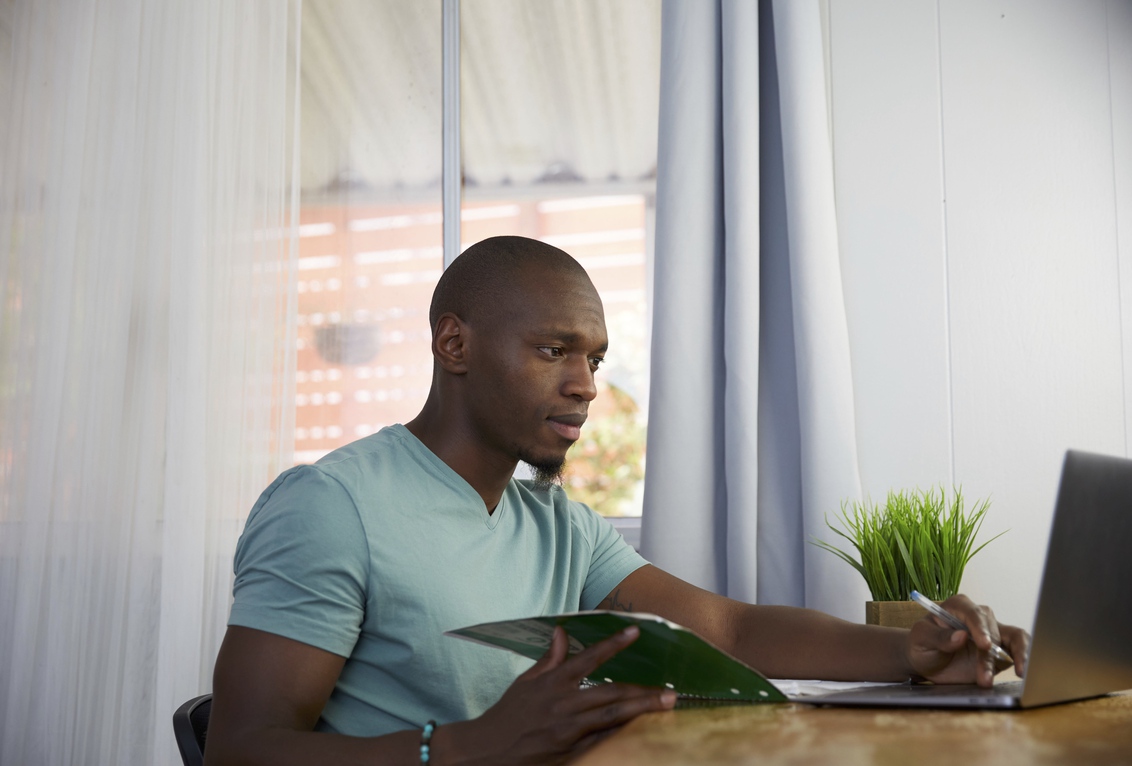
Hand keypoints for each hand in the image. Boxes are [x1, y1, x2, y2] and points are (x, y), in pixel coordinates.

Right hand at [440, 625, 676, 764]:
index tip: (635, 631)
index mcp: (552, 683)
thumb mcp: (526, 682)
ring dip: (641, 711)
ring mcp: (567, 730)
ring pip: (611, 718)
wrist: (486, 751)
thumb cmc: (507, 715)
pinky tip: (643, 731)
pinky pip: (601, 742)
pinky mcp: (569, 752)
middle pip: (610, 693)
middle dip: (642, 691)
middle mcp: (563, 704)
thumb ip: (549, 658)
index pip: (588, 658)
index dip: (613, 644)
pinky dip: (622, 735)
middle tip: (670, 689)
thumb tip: (561, 631)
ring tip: (666, 705)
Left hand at [905, 594, 1030, 686]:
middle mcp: (978, 616)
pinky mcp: (1002, 649)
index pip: (973, 613)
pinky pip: (1020, 649)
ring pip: (1014, 637)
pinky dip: (1026, 658)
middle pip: (992, 631)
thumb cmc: (922, 645)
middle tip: (983, 678)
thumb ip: (938, 637)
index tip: (985, 645)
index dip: (980, 628)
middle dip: (989, 656)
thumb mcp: (921, 640)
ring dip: (1017, 656)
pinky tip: (1025, 671)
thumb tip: (961, 636)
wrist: (928, 662)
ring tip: (1020, 673)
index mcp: (957, 606)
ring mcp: (993, 632)